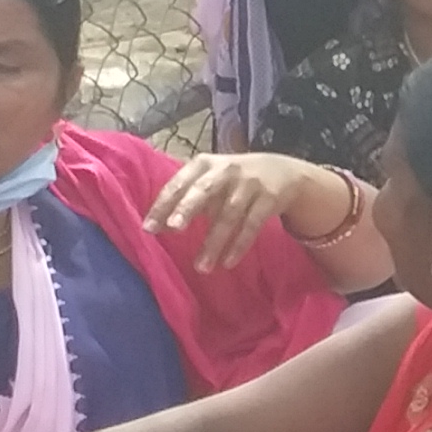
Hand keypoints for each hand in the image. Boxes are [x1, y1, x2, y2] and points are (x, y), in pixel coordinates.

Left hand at [147, 151, 343, 272]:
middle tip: (174, 229)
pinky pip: (251, 225)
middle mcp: (226, 170)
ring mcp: (249, 184)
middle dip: (188, 208)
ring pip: (228, 215)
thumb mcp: (209, 180)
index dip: (163, 205)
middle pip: (204, 191)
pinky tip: (227, 263)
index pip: (179, 184)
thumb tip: (157, 227)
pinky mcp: (269, 199)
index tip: (148, 228)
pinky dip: (239, 245)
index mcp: (204, 164)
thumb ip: (184, 199)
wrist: (283, 171)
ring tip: (201, 267)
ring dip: (214, 242)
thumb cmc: (233, 179)